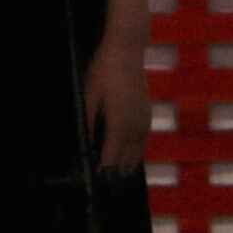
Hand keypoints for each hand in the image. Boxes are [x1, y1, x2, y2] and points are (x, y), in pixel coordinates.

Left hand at [81, 21, 151, 170]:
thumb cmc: (104, 71)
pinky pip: (144, 137)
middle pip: (127, 154)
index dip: (105, 165)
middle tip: (110, 181)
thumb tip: (85, 137)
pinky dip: (139, 148)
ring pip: (138, 147)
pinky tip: (134, 152)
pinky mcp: (147, 111)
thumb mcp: (89, 94)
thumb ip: (89, 118)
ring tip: (123, 174)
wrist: (127, 51)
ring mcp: (143, 117)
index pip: (112, 152)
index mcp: (118, 121)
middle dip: (118, 168)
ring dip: (131, 161)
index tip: (99, 175)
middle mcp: (134, 124)